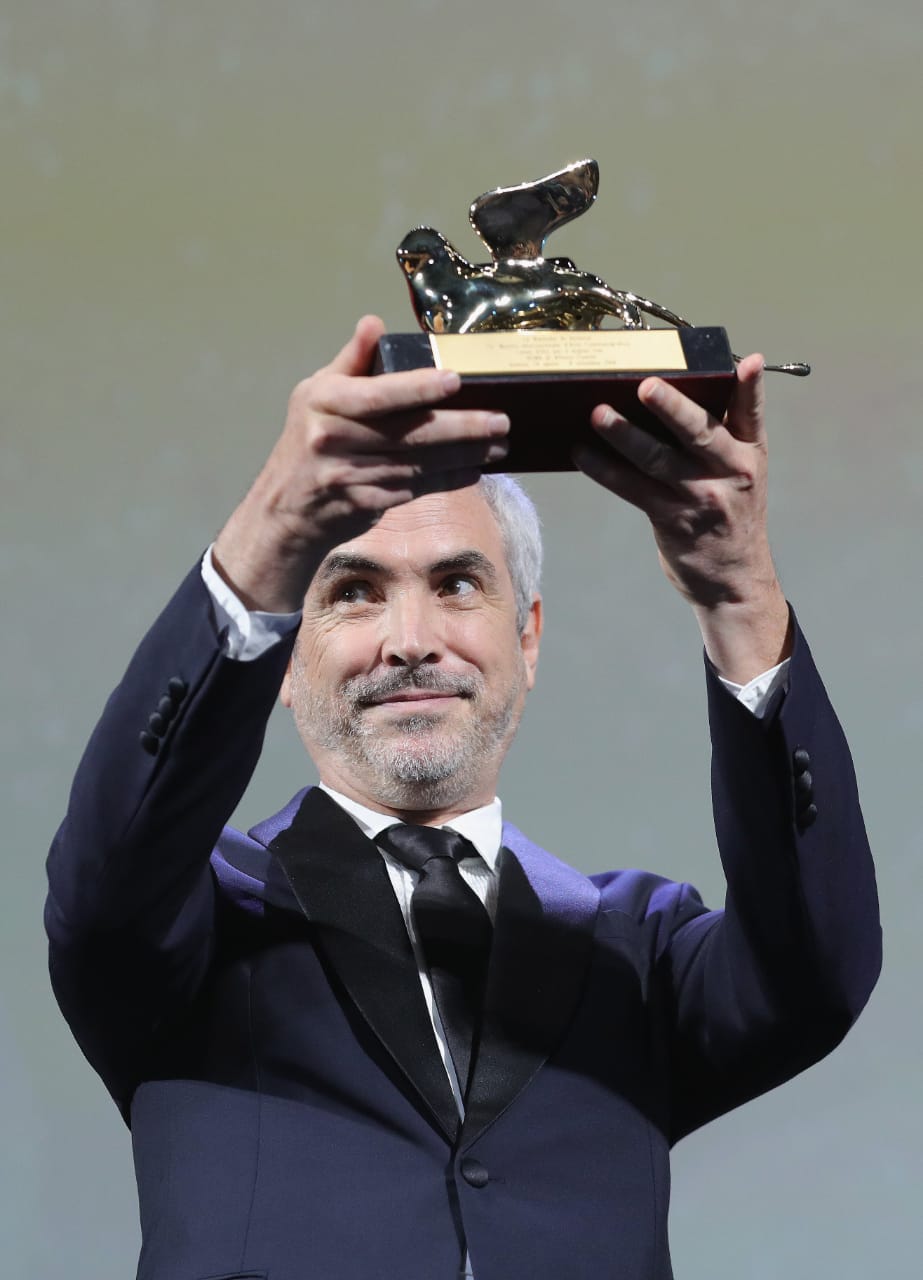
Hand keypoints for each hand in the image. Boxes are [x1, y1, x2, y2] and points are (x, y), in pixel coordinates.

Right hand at [213, 316, 508, 611]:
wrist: (288, 506)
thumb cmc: (309, 438)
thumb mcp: (317, 393)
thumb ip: (351, 360)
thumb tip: (373, 323)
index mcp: (325, 403)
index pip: (378, 394)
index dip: (418, 387)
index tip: (456, 380)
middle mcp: (335, 439)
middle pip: (409, 433)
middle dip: (461, 427)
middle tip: (501, 421)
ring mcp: (350, 476)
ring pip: (420, 463)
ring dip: (464, 455)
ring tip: (500, 443)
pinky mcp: (366, 503)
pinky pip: (417, 488)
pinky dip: (449, 479)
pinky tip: (475, 468)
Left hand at [573, 355, 790, 682]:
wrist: (734, 578)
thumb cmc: (730, 512)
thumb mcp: (740, 472)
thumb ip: (722, 433)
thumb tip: (675, 391)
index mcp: (749, 452)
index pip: (752, 413)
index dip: (751, 387)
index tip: (748, 361)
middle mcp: (730, 472)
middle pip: (699, 432)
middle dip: (672, 407)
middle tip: (646, 386)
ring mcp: (700, 497)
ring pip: (657, 460)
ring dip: (624, 435)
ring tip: (597, 414)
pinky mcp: (671, 519)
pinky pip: (632, 489)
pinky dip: (604, 470)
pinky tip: (582, 453)